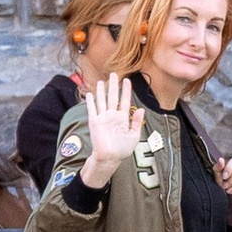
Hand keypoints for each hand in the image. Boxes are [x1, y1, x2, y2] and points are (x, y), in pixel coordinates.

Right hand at [78, 70, 139, 189]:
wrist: (110, 158)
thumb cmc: (122, 149)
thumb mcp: (134, 136)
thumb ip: (136, 122)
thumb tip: (140, 109)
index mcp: (123, 118)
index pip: (124, 101)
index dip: (126, 90)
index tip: (127, 80)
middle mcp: (112, 116)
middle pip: (113, 97)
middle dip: (114, 86)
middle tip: (114, 74)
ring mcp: (103, 118)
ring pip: (102, 101)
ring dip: (102, 91)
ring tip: (102, 80)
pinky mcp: (94, 122)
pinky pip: (92, 109)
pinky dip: (90, 101)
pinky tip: (90, 93)